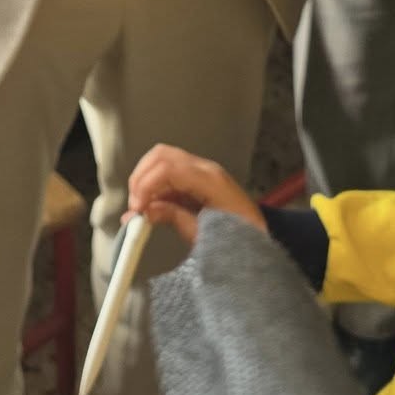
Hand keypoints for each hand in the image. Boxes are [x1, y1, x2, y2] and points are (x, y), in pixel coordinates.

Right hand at [127, 143, 266, 247]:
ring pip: (163, 159)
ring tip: (140, 206)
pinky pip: (170, 172)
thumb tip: (145, 212)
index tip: (136, 209)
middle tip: (135, 205)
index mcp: (210, 180)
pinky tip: (151, 205)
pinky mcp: (198, 177)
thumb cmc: (237, 240)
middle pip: (162, 155)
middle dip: (141, 177)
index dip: (145, 185)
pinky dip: (155, 185)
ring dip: (146, 179)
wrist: (260, 237)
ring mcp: (202, 170)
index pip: (168, 168)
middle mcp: (205, 168)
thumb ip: (173, 218)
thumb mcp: (203, 235)